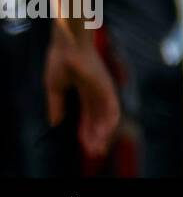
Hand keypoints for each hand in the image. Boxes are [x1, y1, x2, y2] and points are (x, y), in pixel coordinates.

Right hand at [44, 27, 119, 158]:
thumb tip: (55, 123)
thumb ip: (56, 105)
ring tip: (98, 147)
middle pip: (99, 118)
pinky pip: (112, 107)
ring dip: (104, 133)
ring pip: (108, 116)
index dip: (86, 130)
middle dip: (96, 136)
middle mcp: (97, 91)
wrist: (68, 45)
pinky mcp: (107, 87)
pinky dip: (109, 122)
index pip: (88, 115)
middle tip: (94, 152)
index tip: (84, 145)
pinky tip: (105, 134)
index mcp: (85, 90)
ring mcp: (103, 89)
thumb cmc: (61, 60)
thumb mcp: (54, 88)